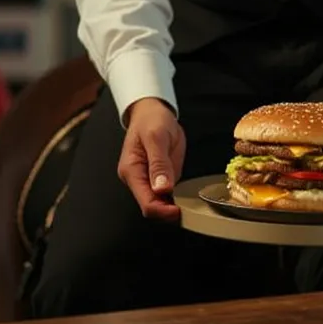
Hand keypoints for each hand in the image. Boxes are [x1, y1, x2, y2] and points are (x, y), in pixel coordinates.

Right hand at [118, 97, 185, 221]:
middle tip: (189, 210)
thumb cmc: (152, 120)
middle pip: (151, 206)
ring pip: (159, 201)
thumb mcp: (157, 137)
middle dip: (168, 212)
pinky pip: (165, 192)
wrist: (152, 111)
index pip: (145, 202)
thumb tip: (162, 189)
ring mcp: (148, 178)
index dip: (162, 211)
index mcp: (132, 171)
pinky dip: (175, 197)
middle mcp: (137, 178)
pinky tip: (187, 196)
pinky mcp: (158, 175)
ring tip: (190, 205)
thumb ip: (159, 164)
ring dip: (172, 205)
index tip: (179, 211)